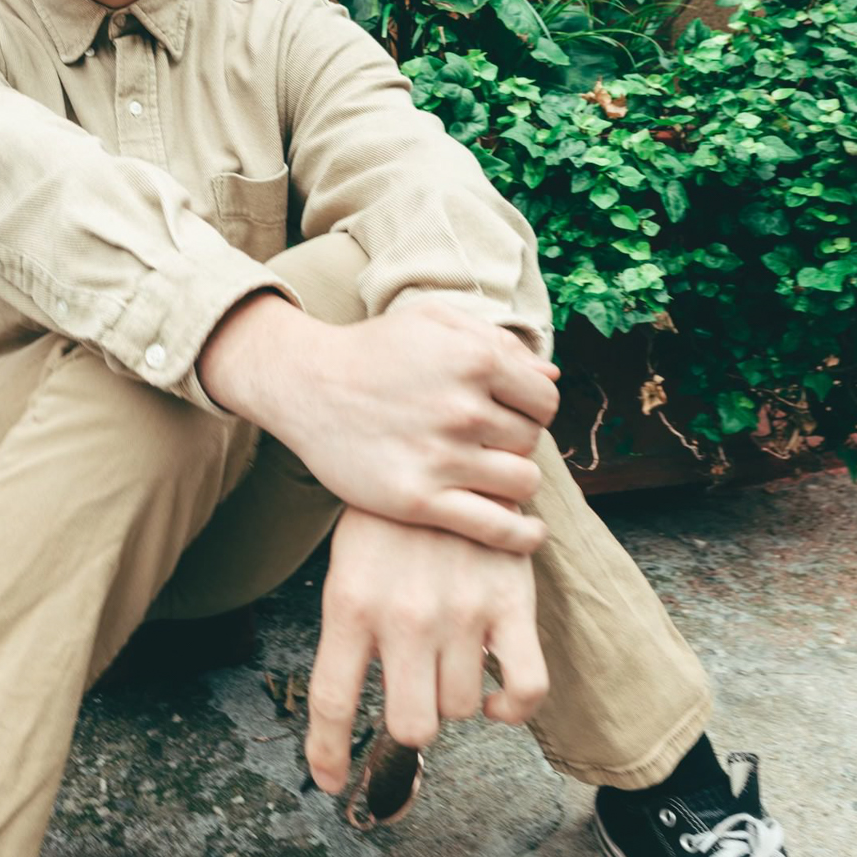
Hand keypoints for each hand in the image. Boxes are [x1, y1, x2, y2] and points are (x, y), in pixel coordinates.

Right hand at [197, 292, 558, 554]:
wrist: (305, 385)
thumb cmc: (372, 350)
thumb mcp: (433, 321)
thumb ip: (497, 342)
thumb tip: (551, 378)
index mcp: (476, 360)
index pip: (545, 400)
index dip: (532, 409)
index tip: (509, 416)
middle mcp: (464, 409)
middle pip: (531, 441)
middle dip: (515, 442)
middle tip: (486, 444)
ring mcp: (442, 457)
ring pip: (522, 483)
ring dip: (513, 481)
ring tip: (488, 476)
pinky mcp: (418, 499)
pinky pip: (495, 526)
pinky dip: (522, 536)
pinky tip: (529, 533)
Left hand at [303, 506, 548, 793]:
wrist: (444, 449)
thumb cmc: (388, 520)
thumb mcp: (346, 569)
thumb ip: (351, 634)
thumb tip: (348, 713)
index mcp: (349, 607)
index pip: (333, 704)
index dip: (328, 756)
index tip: (330, 783)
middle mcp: (404, 618)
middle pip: (412, 727)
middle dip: (411, 730)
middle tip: (412, 701)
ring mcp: (462, 613)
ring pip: (462, 708)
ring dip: (455, 699)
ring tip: (449, 659)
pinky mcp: (512, 605)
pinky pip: (526, 688)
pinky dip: (513, 708)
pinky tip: (497, 696)